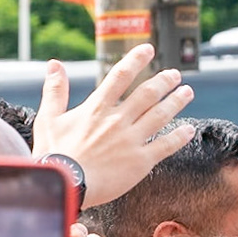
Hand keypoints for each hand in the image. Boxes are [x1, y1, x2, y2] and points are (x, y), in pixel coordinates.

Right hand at [34, 44, 195, 206]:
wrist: (65, 186)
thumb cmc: (53, 156)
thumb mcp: (48, 119)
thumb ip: (55, 90)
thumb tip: (54, 64)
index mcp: (96, 109)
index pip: (120, 76)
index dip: (136, 60)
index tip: (148, 49)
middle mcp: (117, 121)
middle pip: (148, 93)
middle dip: (164, 81)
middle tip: (175, 75)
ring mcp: (131, 141)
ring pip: (160, 115)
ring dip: (176, 101)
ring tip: (187, 92)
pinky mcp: (140, 162)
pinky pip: (165, 145)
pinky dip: (179, 136)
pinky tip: (189, 130)